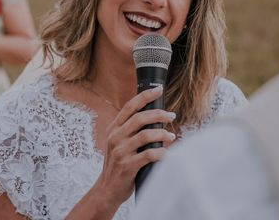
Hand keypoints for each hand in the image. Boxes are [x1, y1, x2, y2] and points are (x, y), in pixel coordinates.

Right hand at [93, 86, 175, 207]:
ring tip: (171, 135)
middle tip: (171, 115)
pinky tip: (167, 153)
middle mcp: (115, 137)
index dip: (145, 96)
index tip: (159, 89)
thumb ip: (130, 130)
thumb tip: (154, 116)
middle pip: (140, 118)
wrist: (107, 190)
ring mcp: (120, 152)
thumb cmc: (118, 164)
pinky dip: (161, 152)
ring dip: (162, 133)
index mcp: (114, 129)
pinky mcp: (127, 166)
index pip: (129, 106)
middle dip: (158, 114)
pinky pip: (148, 155)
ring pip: (145, 135)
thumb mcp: (118, 143)